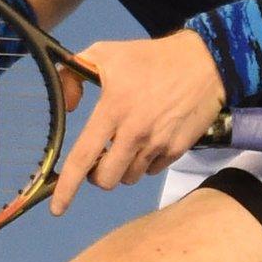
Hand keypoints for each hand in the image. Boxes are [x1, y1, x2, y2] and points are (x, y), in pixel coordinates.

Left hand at [50, 29, 224, 214]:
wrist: (205, 62)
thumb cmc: (151, 58)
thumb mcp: (105, 52)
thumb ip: (73, 74)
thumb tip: (67, 105)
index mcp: (113, 109)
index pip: (83, 157)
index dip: (66, 187)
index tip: (57, 208)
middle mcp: (135, 133)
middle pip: (106, 179)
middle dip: (97, 174)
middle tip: (101, 157)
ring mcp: (158, 143)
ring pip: (129, 177)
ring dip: (122, 168)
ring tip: (127, 145)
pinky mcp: (177, 149)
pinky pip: (152, 171)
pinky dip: (144, 163)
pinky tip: (148, 141)